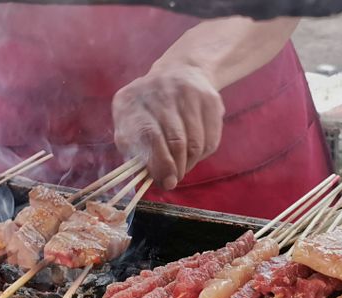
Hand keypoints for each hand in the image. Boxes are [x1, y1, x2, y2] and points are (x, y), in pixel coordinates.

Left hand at [113, 66, 223, 190]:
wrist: (179, 72)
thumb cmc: (147, 111)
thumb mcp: (131, 126)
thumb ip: (136, 153)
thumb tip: (159, 180)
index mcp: (131, 101)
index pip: (148, 135)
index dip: (159, 163)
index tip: (166, 182)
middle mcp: (160, 92)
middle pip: (175, 141)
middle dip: (176, 168)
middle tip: (174, 180)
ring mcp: (188, 93)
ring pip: (195, 143)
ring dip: (189, 164)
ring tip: (182, 167)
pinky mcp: (210, 99)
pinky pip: (210, 140)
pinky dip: (202, 154)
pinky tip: (193, 152)